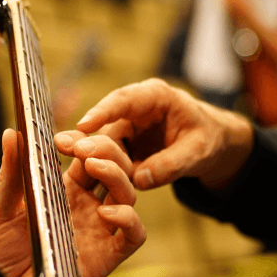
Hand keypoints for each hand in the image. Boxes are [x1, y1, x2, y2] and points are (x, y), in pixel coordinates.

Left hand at [0, 128, 145, 276]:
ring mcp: (100, 229)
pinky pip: (135, 234)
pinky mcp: (108, 255)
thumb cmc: (0, 255)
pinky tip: (106, 212)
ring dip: (117, 174)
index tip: (64, 139)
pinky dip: (129, 218)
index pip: (88, 155)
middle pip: (115, 167)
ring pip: (128, 193)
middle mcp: (88, 206)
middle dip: (106, 149)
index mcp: (65, 190)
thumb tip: (11, 134)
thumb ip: (10, 173)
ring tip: (94, 168)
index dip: (84, 141)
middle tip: (82, 148)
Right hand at [69, 78, 254, 190]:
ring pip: (104, 142)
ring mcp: (128, 126)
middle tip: (66, 148)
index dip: (103, 112)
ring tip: (73, 167)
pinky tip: (84, 178)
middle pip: (107, 122)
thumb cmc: (208, 139)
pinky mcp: (124, 144)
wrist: (210, 142)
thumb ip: (171, 164)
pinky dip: (100, 167)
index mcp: (156, 96)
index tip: (84, 125)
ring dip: (91, 155)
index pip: (125, 100)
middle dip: (88, 137)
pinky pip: (109, 156)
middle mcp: (136, 108)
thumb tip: (139, 179)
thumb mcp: (197, 152)